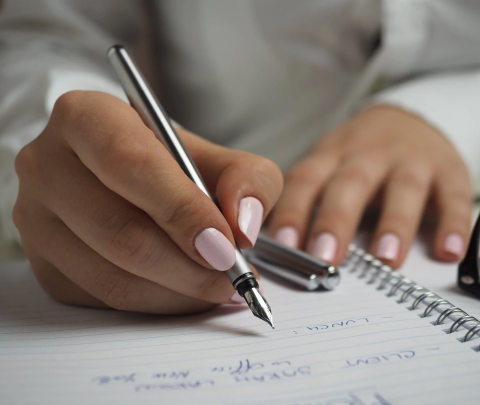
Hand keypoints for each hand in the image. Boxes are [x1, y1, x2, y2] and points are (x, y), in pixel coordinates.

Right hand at [13, 91, 282, 313]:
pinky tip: (185, 290)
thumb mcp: (219, 157)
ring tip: (218, 286)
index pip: (130, 164)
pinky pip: (104, 299)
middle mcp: (48, 165)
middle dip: (189, 266)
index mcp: (86, 117)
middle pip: (120, 230)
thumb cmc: (173, 164)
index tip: (226, 245)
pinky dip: (157, 303)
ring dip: (178, 291)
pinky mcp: (45, 263)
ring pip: (113, 276)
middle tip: (233, 276)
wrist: (129, 179)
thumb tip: (243, 226)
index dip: (182, 210)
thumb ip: (247, 179)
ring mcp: (37, 219)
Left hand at [269, 105, 471, 267]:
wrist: (405, 120)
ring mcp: (409, 160)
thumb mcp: (326, 166)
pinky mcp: (447, 169)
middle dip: (336, 220)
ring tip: (385, 259)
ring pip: (403, 189)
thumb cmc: (357, 156)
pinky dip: (453, 223)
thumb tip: (278, 249)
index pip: (305, 181)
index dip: (293, 210)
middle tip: (325, 256)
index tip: (284, 244)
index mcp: (331, 156)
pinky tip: (448, 250)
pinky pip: (453, 196)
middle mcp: (368, 155)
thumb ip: (305, 202)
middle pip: (350, 183)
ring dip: (394, 224)